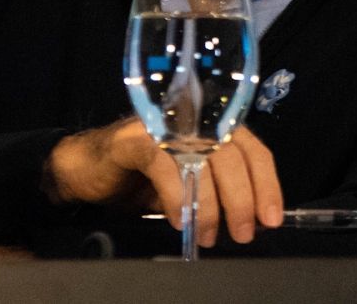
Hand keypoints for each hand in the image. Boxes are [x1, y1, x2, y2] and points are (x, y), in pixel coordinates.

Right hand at [46, 118, 284, 244]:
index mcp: (217, 128)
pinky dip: (178, 197)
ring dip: (212, 204)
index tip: (271, 219)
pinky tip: (181, 221)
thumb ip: (218, 193)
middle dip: (243, 200)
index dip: (267, 186)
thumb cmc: (142, 177)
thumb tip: (249, 220)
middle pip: (235, 157)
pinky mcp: (139, 139)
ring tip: (209, 235)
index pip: (255, 152)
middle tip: (243, 233)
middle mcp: (198, 121)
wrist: (85, 168)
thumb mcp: (189, 185)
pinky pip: (167, 167)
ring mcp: (168, 126)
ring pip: (205, 161)